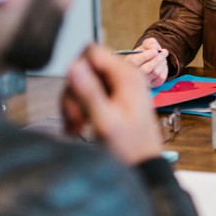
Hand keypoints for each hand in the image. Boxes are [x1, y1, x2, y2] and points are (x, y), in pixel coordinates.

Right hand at [64, 44, 163, 164]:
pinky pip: (88, 92)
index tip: (76, 96)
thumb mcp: (105, 122)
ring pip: (82, 81)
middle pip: (84, 67)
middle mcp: (124, 75)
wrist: (143, 164)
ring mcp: (119, 86)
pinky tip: (78, 126)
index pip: (91, 51)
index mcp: (127, 75)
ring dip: (74, 104)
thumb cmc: (129, 147)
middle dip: (74, 92)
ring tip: (76, 127)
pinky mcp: (114, 96)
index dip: (77, 70)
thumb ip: (89, 93)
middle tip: (75, 119)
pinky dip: (79, 108)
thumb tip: (72, 65)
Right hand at [123, 37, 168, 87]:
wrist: (150, 61)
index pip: (135, 61)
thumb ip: (150, 43)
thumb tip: (154, 48)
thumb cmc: (146, 51)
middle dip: (157, 59)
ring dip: (162, 63)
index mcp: (129, 62)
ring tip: (164, 56)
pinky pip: (160, 79)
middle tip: (165, 52)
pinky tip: (164, 65)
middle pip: (146, 69)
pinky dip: (165, 71)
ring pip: (155, 73)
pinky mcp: (151, 85)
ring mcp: (143, 81)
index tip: (155, 51)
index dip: (146, 56)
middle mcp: (134, 73)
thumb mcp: (146, 44)